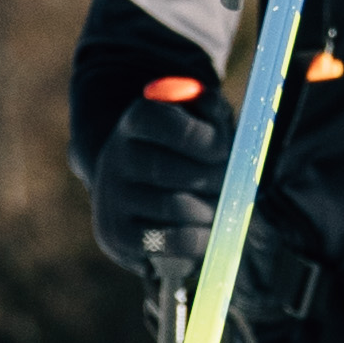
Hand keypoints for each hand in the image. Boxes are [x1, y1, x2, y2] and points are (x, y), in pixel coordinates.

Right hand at [84, 75, 222, 291]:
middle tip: (231, 183)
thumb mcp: (200, 119)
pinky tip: (207, 232)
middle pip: (168, 168)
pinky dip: (198, 240)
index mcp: (136, 121)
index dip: (197, 135)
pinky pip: (166, 242)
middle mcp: (116, 157)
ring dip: (210, 211)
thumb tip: (207, 101)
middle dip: (212, 179)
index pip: (157, 119)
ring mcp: (112, 198)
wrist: (144, 191)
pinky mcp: (115, 235)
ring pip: (174, 207)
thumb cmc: (186, 151)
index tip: (222, 149)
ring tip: (220, 207)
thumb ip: (208, 105)